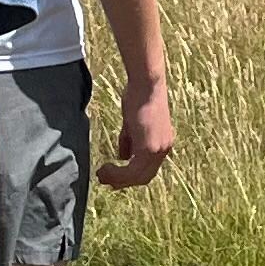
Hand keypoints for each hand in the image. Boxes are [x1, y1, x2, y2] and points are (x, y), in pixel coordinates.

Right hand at [98, 75, 175, 189]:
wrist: (146, 83)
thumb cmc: (138, 96)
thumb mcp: (132, 123)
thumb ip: (130, 141)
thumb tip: (123, 157)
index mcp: (162, 143)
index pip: (147, 169)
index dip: (130, 177)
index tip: (113, 177)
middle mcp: (163, 149)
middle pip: (144, 177)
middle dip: (123, 181)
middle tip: (104, 180)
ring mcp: (158, 150)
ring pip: (137, 177)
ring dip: (117, 179)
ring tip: (101, 175)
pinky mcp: (149, 148)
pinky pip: (132, 171)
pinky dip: (117, 173)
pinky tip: (105, 168)